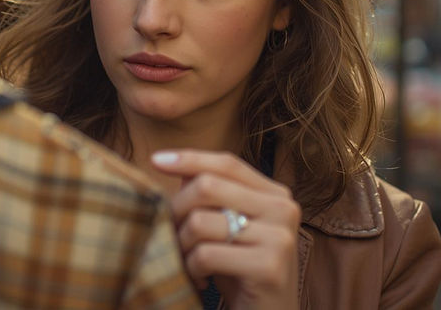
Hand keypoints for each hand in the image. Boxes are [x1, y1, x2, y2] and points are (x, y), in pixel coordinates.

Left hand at [151, 150, 300, 309]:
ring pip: (200, 222)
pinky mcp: (269, 266)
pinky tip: (200, 280)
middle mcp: (284, 209)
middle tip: (170, 234)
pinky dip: (192, 269)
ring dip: (181, 245)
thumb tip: (177, 166)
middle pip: (208, 186)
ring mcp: (279, 237)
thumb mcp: (226, 229)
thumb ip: (210, 197)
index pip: (227, 163)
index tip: (156, 160)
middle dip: (176, 210)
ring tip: (186, 262)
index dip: (190, 158)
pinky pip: (206, 254)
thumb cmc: (241, 273)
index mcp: (276, 194)